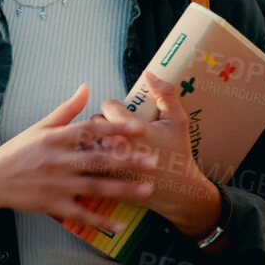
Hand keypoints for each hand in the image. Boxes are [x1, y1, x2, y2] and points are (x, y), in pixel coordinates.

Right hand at [0, 84, 156, 236]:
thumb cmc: (18, 151)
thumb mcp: (39, 127)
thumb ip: (66, 109)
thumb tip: (86, 87)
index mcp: (56, 139)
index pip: (89, 130)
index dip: (114, 128)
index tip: (138, 128)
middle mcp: (58, 161)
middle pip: (98, 160)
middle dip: (127, 161)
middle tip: (154, 162)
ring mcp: (56, 185)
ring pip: (95, 187)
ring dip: (123, 189)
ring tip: (147, 190)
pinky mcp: (53, 205)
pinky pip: (81, 213)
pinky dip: (101, 220)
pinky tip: (120, 223)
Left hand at [98, 75, 222, 235]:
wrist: (178, 191)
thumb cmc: (178, 154)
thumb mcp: (178, 120)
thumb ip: (165, 94)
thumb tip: (149, 73)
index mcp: (132, 129)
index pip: (107, 106)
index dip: (115, 109)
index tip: (123, 116)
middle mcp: (115, 146)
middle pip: (94, 123)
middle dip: (104, 125)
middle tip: (117, 132)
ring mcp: (107, 166)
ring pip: (86, 142)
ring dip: (93, 142)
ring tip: (110, 146)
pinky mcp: (101, 181)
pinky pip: (86, 163)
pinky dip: (90, 160)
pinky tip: (102, 161)